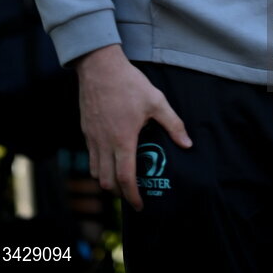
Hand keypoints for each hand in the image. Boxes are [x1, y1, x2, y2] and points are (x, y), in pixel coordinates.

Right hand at [75, 44, 191, 210]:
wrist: (100, 67)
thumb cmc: (129, 83)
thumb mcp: (156, 101)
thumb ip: (173, 124)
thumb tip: (187, 144)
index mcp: (123, 140)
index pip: (125, 178)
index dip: (132, 196)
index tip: (140, 205)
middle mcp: (104, 143)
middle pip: (107, 182)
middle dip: (119, 193)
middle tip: (132, 194)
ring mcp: (92, 138)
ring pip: (95, 172)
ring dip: (107, 181)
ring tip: (120, 180)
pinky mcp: (85, 130)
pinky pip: (90, 157)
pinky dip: (99, 166)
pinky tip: (110, 159)